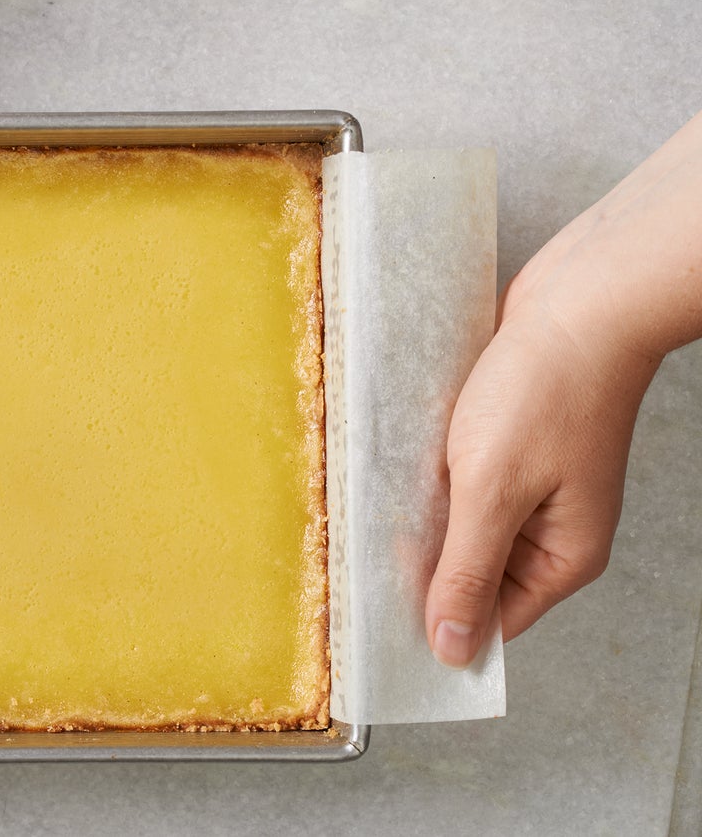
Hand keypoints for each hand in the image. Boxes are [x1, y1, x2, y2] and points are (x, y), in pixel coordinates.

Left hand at [426, 110, 701, 666]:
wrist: (580, 298)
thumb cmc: (548, 388)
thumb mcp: (494, 489)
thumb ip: (468, 570)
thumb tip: (454, 648)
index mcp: (562, 556)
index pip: (491, 620)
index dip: (436, 621)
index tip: (377, 620)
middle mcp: (550, 529)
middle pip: (471, 573)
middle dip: (422, 564)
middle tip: (366, 553)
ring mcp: (529, 486)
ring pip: (459, 523)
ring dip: (422, 516)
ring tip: (379, 502)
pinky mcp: (506, 446)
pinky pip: (458, 480)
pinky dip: (429, 476)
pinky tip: (400, 464)